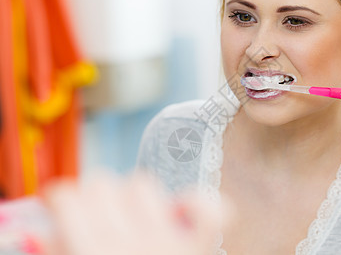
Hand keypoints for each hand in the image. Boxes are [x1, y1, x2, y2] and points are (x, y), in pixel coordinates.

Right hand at [41, 173, 223, 254]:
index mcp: (90, 254)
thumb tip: (44, 229)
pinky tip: (180, 212)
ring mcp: (166, 243)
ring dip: (133, 198)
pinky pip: (205, 207)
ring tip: (133, 221)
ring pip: (141, 183)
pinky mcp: (198, 245)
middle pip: (102, 184)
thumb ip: (58, 252)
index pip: (66, 197)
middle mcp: (128, 246)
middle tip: (97, 219)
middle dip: (94, 198)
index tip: (64, 210)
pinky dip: (195, 203)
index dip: (61, 202)